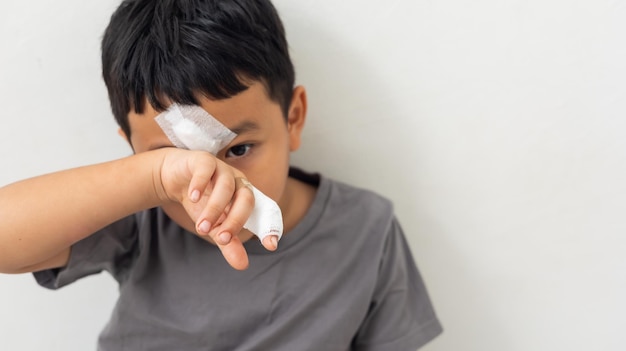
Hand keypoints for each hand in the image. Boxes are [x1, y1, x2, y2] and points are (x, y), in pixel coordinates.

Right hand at [154, 148, 267, 269]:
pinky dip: (201, 184)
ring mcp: (222, 169)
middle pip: (247, 198)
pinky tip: (193, 197)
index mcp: (245, 196)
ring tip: (201, 227)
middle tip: (221, 238)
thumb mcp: (213, 225)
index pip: (265, 209)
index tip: (271, 246)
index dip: (270, 226)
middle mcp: (238, 181)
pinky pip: (207, 169)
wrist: (175, 178)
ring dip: (214, 209)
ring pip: (226, 187)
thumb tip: (243, 265)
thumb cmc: (200, 201)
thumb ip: (228, 243)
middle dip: (235, 221)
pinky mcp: (203, 160)